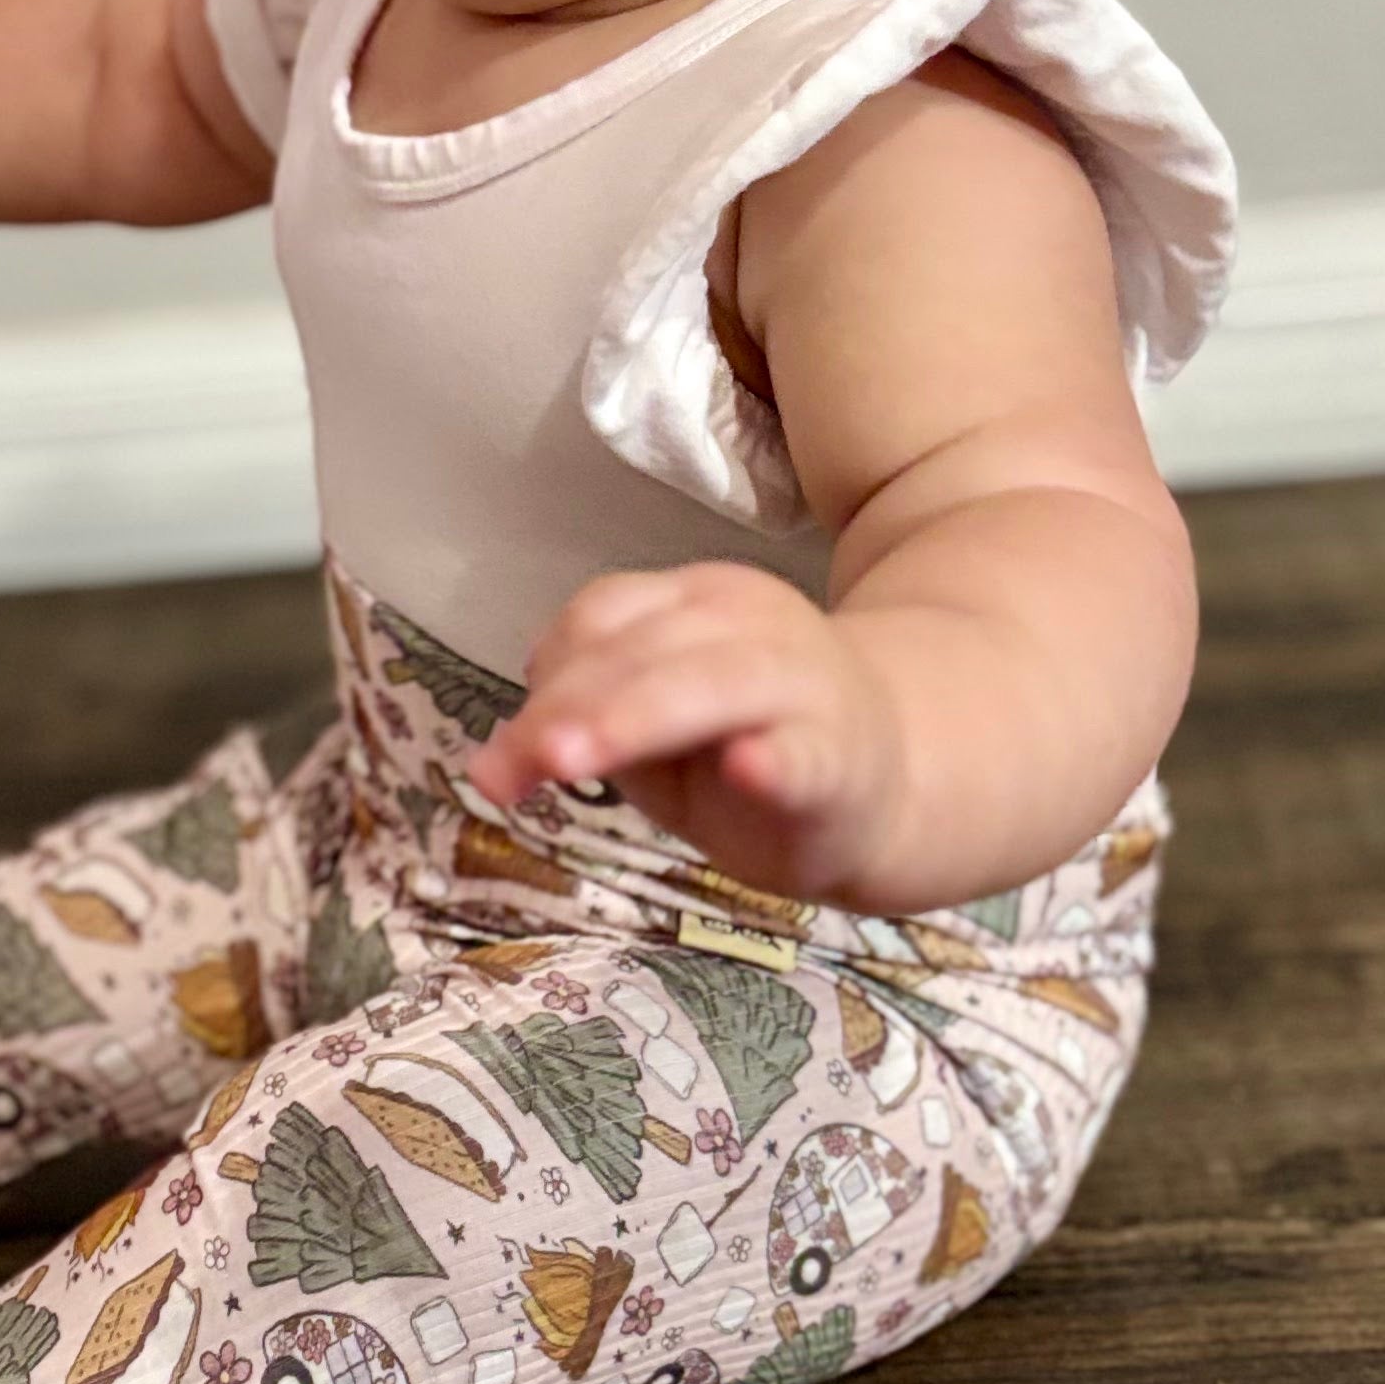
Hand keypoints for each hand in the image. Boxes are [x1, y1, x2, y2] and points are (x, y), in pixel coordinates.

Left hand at [468, 564, 895, 903]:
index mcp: (697, 602)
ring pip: (710, 685)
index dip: (547, 678)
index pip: (604, 618)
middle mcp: (750, 623)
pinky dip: (773, 759)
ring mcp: (801, 686)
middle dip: (568, 710)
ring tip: (566, 760)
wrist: (888, 781)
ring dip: (632, 719)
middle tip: (509, 771)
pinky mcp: (838, 759)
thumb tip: (496, 759)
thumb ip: (587, 722)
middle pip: (643, 651)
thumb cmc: (749, 745)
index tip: (500, 757)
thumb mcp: (654, 729)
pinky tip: (745, 767)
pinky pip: (804, 753)